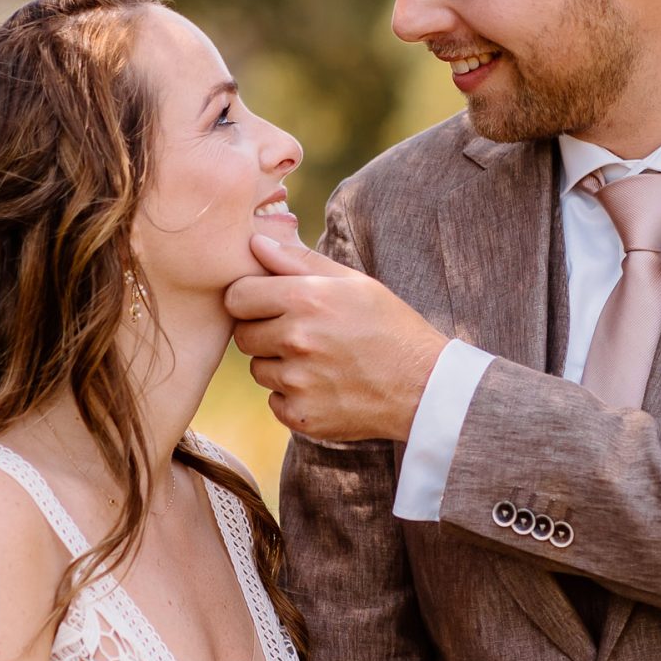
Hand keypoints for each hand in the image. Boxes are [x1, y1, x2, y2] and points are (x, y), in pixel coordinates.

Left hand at [225, 232, 447, 443]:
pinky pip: (274, 401)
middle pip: (243, 335)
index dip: (250, 299)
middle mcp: (296, 340)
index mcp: (305, 300)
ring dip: (279, 366)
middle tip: (302, 335)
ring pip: (258, 370)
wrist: (424, 387)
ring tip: (319, 362)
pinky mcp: (301, 416)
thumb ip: (299, 261)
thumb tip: (255, 244)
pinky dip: (293, 397)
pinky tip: (325, 387)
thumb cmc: (390, 326)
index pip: (237, 296)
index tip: (267, 305)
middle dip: (263, 333)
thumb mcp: (353, 282)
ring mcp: (297, 382)